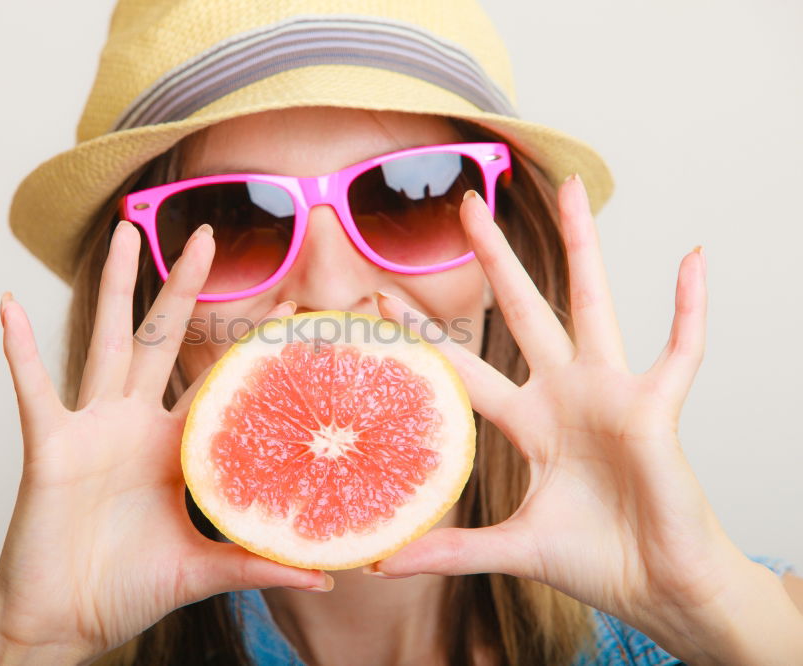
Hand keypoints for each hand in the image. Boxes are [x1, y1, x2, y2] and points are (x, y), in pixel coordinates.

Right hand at [0, 222, 331, 664]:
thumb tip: (329, 579)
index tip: (277, 307)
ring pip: (106, 340)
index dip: (239, 348)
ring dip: (115, 286)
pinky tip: (9, 306)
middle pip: (162, 338)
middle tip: (207, 234)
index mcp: (172, 447)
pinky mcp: (50, 447)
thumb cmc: (127, 590)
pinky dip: (18, 350)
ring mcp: (91, 429)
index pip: (211, 383)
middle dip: (183, 286)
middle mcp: (134, 425)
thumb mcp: (202, 569)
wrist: (62, 623)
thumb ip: (259, 563)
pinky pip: (35, 390)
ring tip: (124, 233)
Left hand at [367, 176, 791, 660]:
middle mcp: (565, 395)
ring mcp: (611, 395)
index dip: (426, 337)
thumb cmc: (596, 561)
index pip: (466, 367)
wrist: (659, 588)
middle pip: (523, 310)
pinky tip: (692, 258)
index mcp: (530, 422)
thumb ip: (450, 551)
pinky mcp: (656, 410)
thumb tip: (379, 565)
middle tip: (466, 205)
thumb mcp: (512, 548)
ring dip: (585, 246)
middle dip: (495, 260)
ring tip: (574, 188)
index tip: (382, 300)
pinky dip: (690, 308)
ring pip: (593, 305)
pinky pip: (681, 349)